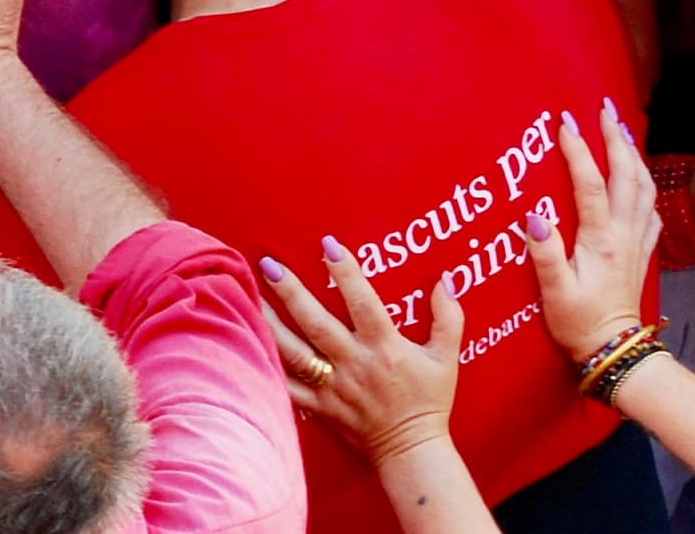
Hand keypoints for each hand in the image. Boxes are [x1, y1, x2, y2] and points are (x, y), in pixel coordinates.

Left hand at [262, 238, 464, 469]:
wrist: (413, 451)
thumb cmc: (429, 402)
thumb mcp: (446, 359)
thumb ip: (448, 319)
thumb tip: (445, 281)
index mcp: (385, 348)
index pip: (363, 302)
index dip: (347, 272)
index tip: (328, 243)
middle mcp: (355, 364)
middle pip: (317, 323)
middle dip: (291, 292)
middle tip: (268, 263)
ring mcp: (333, 386)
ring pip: (294, 351)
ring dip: (269, 323)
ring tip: (248, 295)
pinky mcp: (319, 406)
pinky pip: (287, 385)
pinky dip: (266, 365)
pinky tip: (246, 341)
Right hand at [526, 99, 662, 366]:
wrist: (615, 349)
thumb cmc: (578, 321)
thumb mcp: (554, 291)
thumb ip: (545, 253)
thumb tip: (533, 215)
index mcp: (600, 241)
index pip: (592, 185)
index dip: (578, 151)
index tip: (564, 122)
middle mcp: (624, 236)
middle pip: (628, 177)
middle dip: (616, 139)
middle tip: (603, 109)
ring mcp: (636, 243)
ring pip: (644, 188)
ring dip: (633, 156)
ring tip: (621, 130)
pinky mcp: (640, 253)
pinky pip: (649, 210)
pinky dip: (644, 185)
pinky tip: (637, 178)